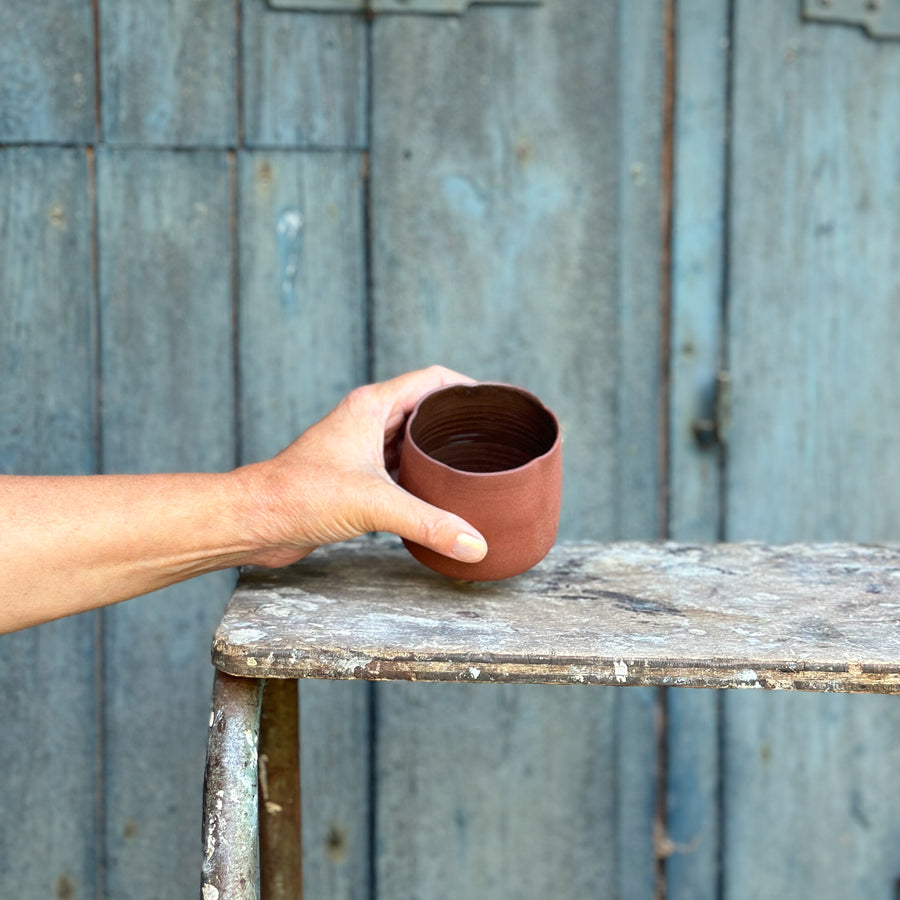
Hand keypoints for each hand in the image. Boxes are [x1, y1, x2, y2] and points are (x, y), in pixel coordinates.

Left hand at [234, 366, 488, 567]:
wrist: (256, 520)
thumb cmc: (301, 496)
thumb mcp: (375, 506)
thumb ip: (429, 523)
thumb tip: (476, 544)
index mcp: (372, 406)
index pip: (432, 380)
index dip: (468, 388)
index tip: (498, 403)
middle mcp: (365, 419)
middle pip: (424, 407)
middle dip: (458, 421)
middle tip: (494, 439)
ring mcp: (357, 446)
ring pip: (409, 438)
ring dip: (438, 449)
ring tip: (474, 465)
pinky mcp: (352, 475)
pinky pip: (396, 466)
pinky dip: (419, 474)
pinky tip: (438, 493)